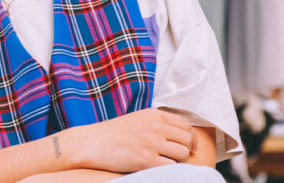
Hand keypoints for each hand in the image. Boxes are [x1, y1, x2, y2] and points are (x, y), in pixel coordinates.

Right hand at [64, 108, 195, 172]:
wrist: (92, 143)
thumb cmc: (113, 133)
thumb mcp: (137, 119)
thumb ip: (157, 123)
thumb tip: (180, 134)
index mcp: (153, 115)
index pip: (185, 124)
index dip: (191, 137)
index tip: (190, 145)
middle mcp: (155, 126)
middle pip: (186, 139)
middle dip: (186, 149)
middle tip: (180, 157)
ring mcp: (152, 143)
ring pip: (182, 154)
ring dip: (179, 161)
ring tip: (168, 162)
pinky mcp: (147, 160)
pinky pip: (171, 166)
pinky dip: (170, 169)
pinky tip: (160, 168)